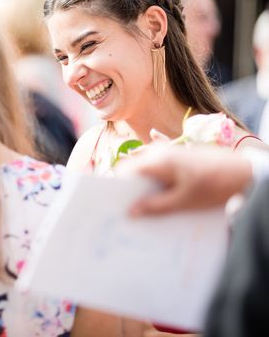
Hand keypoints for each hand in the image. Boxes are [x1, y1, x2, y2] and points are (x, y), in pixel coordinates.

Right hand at [115, 144, 251, 215]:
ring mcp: (169, 152)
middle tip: (133, 209)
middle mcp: (160, 152)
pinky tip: (164, 197)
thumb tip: (131, 212)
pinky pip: (159, 168)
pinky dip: (157, 181)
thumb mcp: (184, 201)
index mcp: (157, 160)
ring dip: (145, 186)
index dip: (119, 186)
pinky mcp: (178, 157)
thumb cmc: (215, 185)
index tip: (119, 204)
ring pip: (146, 169)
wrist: (245, 173)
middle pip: (134, 169)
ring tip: (150, 206)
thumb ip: (156, 206)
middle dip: (131, 188)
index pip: (124, 169)